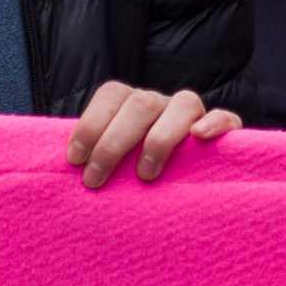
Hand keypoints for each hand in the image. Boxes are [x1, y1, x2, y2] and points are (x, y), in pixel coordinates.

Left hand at [67, 80, 239, 184]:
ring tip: (145, 174)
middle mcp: (163, 104)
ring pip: (183, 103)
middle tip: (95, 179)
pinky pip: (226, 117)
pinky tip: (200, 138)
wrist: (188, 190)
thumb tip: (57, 173)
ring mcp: (195, 116)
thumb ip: (93, 161)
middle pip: (140, 102)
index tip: (75, 159)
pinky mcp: (228, 132)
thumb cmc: (135, 182)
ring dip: (160, 138)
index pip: (112, 94)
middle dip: (113, 142)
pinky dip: (215, 123)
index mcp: (133, 106)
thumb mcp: (112, 169)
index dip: (91, 122)